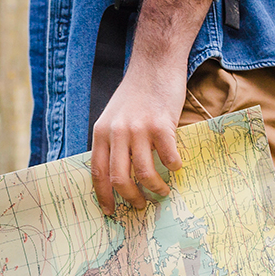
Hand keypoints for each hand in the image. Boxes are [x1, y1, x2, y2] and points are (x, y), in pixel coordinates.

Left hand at [87, 0, 221, 216]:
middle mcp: (116, 132)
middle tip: (140, 205)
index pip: (97, 173)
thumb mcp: (113, 117)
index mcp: (101, 133)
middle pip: (119, 178)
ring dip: (155, 188)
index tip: (110, 211)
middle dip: (130, 198)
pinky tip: (176, 168)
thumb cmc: (135, 94)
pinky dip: (173, 168)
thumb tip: (117, 178)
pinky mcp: (161, 124)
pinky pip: (168, 157)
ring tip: (162, 192)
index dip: (103, 196)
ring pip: (144, 172)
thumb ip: (111, 143)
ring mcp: (138, 128)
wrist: (154, 64)